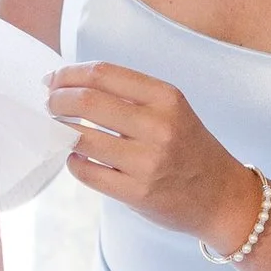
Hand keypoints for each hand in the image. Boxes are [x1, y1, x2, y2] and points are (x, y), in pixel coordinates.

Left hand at [48, 62, 260, 252]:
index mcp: (166, 98)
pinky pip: (87, 172)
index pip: (102, 74)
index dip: (68, 74)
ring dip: (59, 131)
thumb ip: (129, 96)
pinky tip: (76, 158)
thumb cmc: (188, 148)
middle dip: (57, 101)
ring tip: (57, 130)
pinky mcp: (137, 193)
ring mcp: (148, 162)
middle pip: (86, 102)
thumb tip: (69, 84)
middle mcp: (159, 126)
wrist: (221, 196)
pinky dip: (73, 162)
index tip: (53, 80)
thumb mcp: (171, 110)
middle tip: (48, 105)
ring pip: (82, 138)